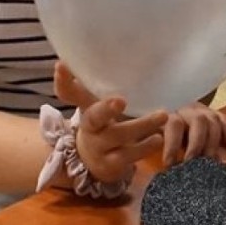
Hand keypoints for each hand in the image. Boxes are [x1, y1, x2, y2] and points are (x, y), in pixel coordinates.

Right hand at [54, 62, 166, 185]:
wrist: (92, 162)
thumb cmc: (99, 124)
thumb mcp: (92, 105)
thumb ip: (87, 85)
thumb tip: (74, 59)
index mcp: (84, 108)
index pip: (67, 92)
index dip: (63, 80)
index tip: (62, 66)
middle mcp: (89, 128)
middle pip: (93, 117)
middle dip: (105, 108)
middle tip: (121, 100)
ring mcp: (99, 148)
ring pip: (118, 136)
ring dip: (141, 125)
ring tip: (163, 115)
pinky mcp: (112, 165)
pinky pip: (130, 155)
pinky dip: (145, 146)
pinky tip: (158, 138)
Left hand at [161, 102, 225, 165]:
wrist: (178, 116)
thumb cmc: (165, 133)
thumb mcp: (159, 137)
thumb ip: (163, 147)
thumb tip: (170, 166)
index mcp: (171, 116)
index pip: (173, 125)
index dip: (172, 145)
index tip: (170, 164)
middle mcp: (189, 111)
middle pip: (198, 122)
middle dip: (197, 144)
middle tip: (193, 163)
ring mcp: (205, 112)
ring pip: (213, 122)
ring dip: (213, 143)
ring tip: (211, 161)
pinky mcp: (217, 115)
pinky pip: (225, 121)